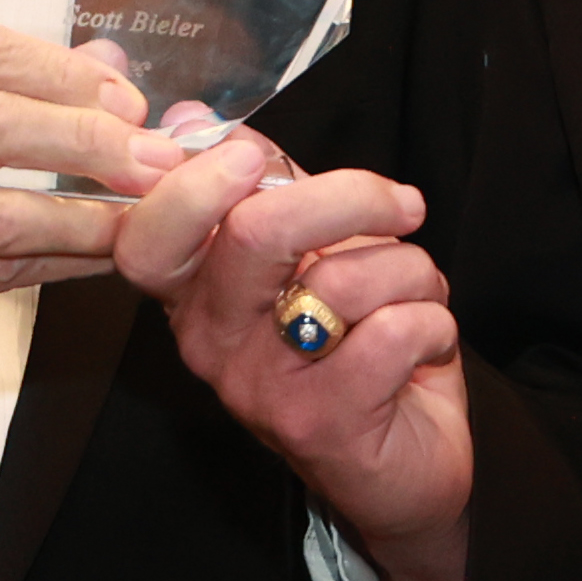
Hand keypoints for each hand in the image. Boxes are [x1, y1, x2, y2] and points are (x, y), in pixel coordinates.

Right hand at [116, 132, 472, 580]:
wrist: (404, 464)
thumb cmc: (357, 345)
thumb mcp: (307, 254)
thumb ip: (261, 183)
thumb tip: (189, 116)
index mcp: (198, 293)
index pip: (148, 238)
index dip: (194, 184)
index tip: (254, 157)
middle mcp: (212, 343)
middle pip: (254, 233)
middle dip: (349, 198)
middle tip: (401, 204)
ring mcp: (261, 389)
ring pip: (345, 277)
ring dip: (413, 271)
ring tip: (416, 299)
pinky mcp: (320, 425)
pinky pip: (394, 331)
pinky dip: (434, 321)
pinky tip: (426, 344)